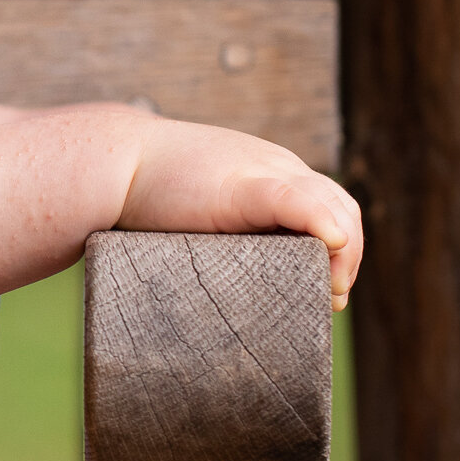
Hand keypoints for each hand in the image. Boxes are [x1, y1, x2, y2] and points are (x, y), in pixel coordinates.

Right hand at [116, 116, 364, 307]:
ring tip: (331, 290)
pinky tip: (332, 245)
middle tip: (332, 298)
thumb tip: (230, 278)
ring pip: (330, 205)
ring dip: (344, 252)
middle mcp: (275, 166)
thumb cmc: (146, 190)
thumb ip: (227, 227)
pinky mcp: (243, 189)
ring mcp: (262, 173)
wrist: (111, 162)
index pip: (328, 201)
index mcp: (268, 171)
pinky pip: (297, 201)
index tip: (330, 288)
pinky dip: (322, 223)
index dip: (342, 245)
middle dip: (349, 255)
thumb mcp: (202, 202)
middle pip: (340, 204)